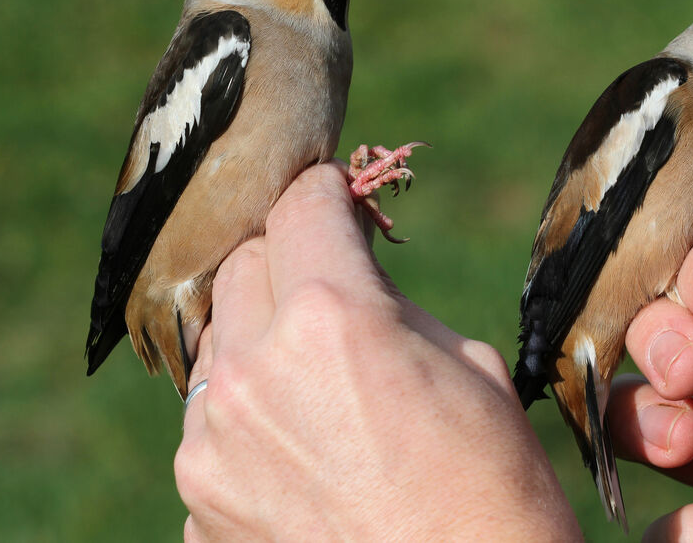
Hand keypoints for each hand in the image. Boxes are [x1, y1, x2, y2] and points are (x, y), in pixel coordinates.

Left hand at [175, 163, 580, 541]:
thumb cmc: (494, 484)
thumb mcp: (466, 364)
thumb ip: (388, 305)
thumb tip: (349, 273)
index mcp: (333, 318)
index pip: (301, 207)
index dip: (323, 191)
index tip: (330, 194)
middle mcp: (256, 370)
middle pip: (244, 265)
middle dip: (286, 260)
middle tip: (326, 283)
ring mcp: (213, 442)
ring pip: (219, 345)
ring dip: (261, 340)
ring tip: (317, 381)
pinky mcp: (198, 502)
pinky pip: (212, 425)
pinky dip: (249, 418)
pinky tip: (302, 449)